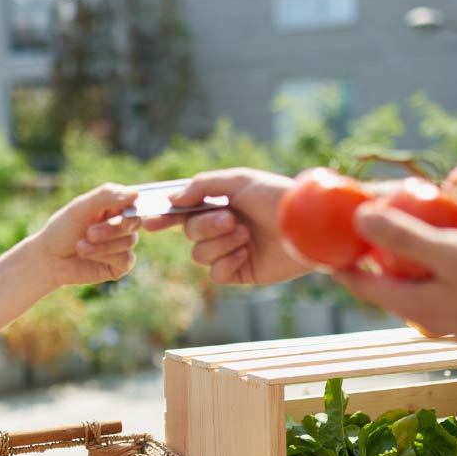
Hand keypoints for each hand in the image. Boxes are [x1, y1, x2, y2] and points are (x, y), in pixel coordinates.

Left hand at [33, 183, 140, 286]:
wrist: (50, 259)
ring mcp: (123, 245)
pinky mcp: (121, 265)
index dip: (134, 208)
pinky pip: (126, 259)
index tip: (124, 214)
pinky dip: (105, 257)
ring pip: (129, 241)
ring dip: (103, 245)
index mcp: (115, 206)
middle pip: (134, 222)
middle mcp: (122, 224)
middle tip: (89, 233)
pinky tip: (88, 255)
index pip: (135, 202)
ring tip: (80, 246)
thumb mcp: (80, 207)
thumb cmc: (63, 229)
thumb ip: (106, 197)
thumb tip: (135, 194)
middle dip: (111, 229)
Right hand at [143, 168, 310, 284]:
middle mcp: (223, 228)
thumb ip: (202, 186)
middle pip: (189, 233)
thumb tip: (172, 200)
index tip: (149, 222)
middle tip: (231, 220)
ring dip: (220, 244)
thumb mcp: (239, 181)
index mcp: (220, 205)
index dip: (164, 217)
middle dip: (207, 226)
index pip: (183, 212)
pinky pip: (216, 274)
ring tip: (246, 235)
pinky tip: (246, 253)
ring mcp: (231, 251)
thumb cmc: (277, 197)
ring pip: (199, 255)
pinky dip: (227, 262)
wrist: (307, 225)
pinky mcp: (242, 272)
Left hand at [334, 203, 456, 345]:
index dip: (338, 263)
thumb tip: (358, 218)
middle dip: (371, 258)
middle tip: (360, 226)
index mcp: (414, 305)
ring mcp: (456, 318)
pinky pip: (445, 283)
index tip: (320, 241)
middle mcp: (429, 317)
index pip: (360, 286)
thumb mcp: (450, 252)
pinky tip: (450, 241)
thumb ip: (404, 237)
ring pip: (417, 284)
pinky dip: (437, 263)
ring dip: (406, 259)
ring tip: (401, 227)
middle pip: (387, 285)